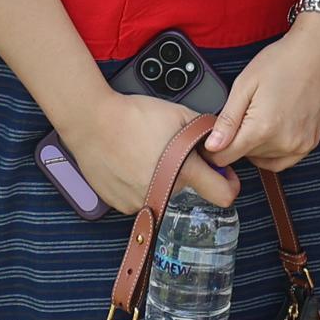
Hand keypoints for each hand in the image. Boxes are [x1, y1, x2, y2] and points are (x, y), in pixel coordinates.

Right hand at [65, 88, 238, 217]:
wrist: (91, 121)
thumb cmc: (134, 115)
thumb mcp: (179, 113)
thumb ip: (206, 130)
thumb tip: (220, 142)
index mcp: (183, 170)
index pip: (223, 194)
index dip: (229, 184)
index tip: (224, 176)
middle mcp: (164, 191)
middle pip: (189, 189)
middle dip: (187, 173)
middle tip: (171, 150)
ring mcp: (140, 201)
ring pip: (164, 194)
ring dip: (162, 179)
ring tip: (145, 154)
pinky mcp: (122, 205)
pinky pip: (141, 198)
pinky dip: (140, 185)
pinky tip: (131, 163)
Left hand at [208, 18, 319, 171]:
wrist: (317, 53)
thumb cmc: (282, 62)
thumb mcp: (245, 84)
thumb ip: (227, 120)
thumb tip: (211, 146)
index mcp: (262, 127)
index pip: (226, 157)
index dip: (215, 147)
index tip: (214, 135)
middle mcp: (282, 141)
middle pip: (245, 156)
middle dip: (238, 139)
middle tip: (245, 111)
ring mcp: (299, 145)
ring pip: (263, 158)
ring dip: (256, 145)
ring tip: (262, 114)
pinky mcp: (310, 143)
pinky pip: (283, 160)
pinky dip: (272, 151)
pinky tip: (272, 130)